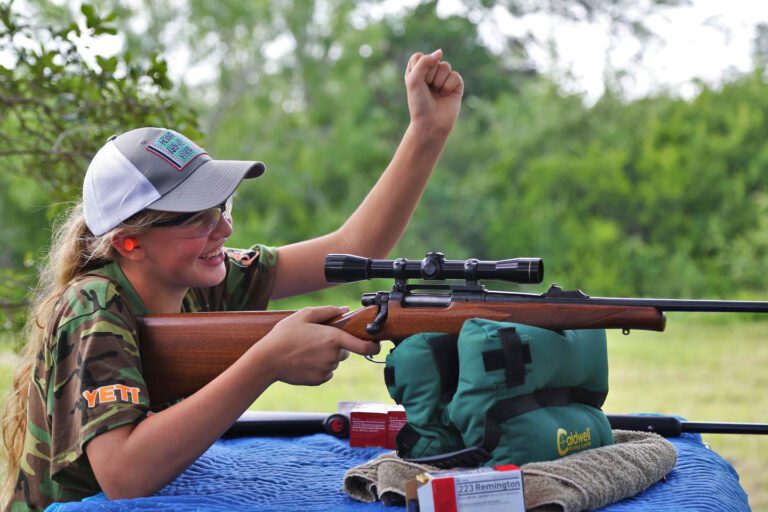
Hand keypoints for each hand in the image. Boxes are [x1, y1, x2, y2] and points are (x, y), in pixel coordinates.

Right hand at [260, 306, 379, 385]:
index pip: (363, 346)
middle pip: (344, 351)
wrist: (267, 360)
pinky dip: (319, 367)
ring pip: (334, 362)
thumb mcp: (304, 315)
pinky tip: (304, 361)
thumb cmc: (284, 335)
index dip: (373, 345)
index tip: (377, 344)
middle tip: (316, 340)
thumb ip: (327, 311)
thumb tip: (345, 310)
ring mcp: (327, 369)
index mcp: (332, 338)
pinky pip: (326, 372)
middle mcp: (333, 356)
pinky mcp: (319, 380)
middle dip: (336, 346)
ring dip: (326, 357)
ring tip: (306, 350)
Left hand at [405, 49, 463, 135]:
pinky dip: (449, 86)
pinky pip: (455, 75)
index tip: (417, 83)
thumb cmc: (419, 103)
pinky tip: (446, 95)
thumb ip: (424, 62)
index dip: (419, 68)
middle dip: (430, 76)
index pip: (419, 56)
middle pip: (434, 60)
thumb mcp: (414, 80)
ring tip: (437, 93)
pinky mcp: (456, 85)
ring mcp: (444, 78)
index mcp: (417, 72)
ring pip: (445, 66)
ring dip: (439, 81)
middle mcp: (431, 74)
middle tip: (428, 90)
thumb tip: (440, 52)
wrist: (431, 123)